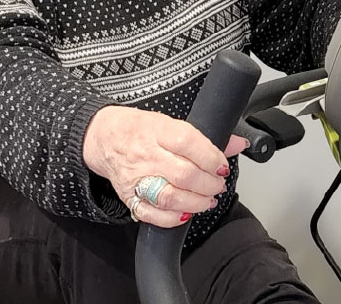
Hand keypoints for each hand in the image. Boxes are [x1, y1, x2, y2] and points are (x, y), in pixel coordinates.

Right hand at [82, 106, 248, 228]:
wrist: (103, 138)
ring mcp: (137, 179)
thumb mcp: (169, 122)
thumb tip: (236, 143)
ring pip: (171, 197)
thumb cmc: (138, 129)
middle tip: (217, 183)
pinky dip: (173, 219)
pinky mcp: (129, 197)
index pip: (188, 143)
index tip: (221, 165)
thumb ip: (203, 136)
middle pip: (184, 174)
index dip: (211, 157)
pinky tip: (186, 212)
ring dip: (196, 203)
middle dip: (209, 184)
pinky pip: (152, 215)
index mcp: (157, 130)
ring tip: (207, 199)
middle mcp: (146, 155)